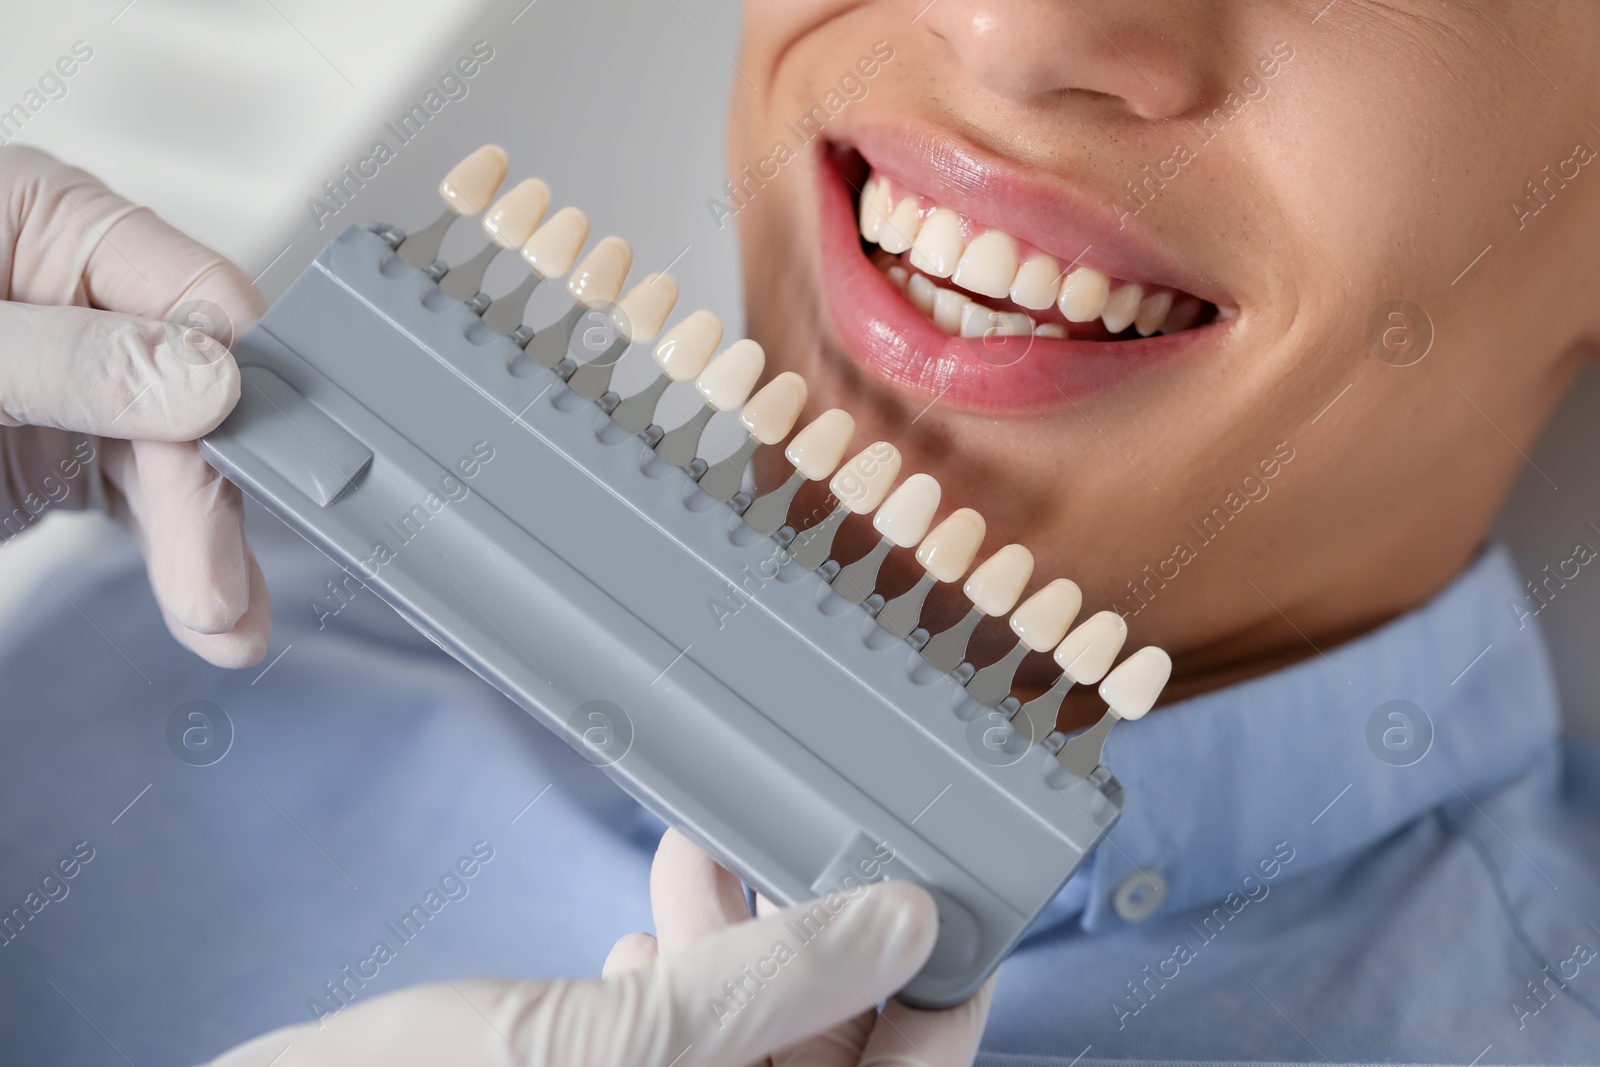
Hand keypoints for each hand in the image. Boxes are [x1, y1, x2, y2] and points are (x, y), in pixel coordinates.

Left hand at [0, 145, 268, 665]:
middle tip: (214, 584)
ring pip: (185, 460)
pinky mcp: (65, 449)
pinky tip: (205, 603)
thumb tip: (206, 377)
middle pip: (201, 395)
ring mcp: (77, 380)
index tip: (249, 471)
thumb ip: (72, 361)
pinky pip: (148, 500)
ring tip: (221, 623)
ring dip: (210, 548)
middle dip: (214, 497)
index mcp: (51, 222)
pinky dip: (179, 556)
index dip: (236, 387)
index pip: (196, 297)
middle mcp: (79, 298)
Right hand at [204, 829, 992, 1065]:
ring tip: (699, 864)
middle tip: (800, 857)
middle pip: (824, 1061)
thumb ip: (765, 987)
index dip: (939, 1017)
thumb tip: (901, 925)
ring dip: (737, 950)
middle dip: (815, 957)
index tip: (959, 920)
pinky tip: (648, 930)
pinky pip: (680, 1046)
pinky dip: (677, 978)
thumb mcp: (608, 1048)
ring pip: (749, 1042)